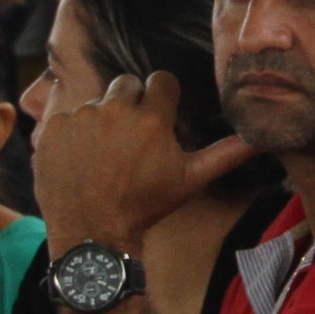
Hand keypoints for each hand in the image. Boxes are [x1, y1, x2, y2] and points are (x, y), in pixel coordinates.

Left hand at [34, 68, 252, 255]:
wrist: (93, 232)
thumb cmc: (146, 207)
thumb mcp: (189, 180)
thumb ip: (225, 154)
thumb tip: (261, 139)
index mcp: (151, 118)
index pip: (161, 81)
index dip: (161, 99)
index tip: (157, 117)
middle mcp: (115, 110)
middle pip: (127, 84)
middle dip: (131, 104)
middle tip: (130, 138)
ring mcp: (81, 116)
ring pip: (97, 100)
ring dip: (102, 119)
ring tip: (104, 154)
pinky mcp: (53, 127)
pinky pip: (68, 115)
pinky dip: (74, 133)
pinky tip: (81, 158)